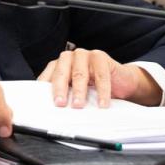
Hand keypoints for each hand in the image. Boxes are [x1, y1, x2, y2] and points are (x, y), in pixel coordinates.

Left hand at [38, 48, 161, 107]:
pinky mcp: (100, 57)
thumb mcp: (76, 90)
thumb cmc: (94, 86)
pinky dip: (102, 91)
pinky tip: (102, 103)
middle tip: (60, 104)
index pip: (48, 77)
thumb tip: (54, 109)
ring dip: (79, 91)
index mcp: (58, 65)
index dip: (45, 90)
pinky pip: (100, 76)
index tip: (44, 103)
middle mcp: (69, 58)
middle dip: (59, 90)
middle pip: (61, 74)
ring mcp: (84, 55)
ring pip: (79, 74)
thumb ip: (66, 94)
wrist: (120, 81)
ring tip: (78, 105)